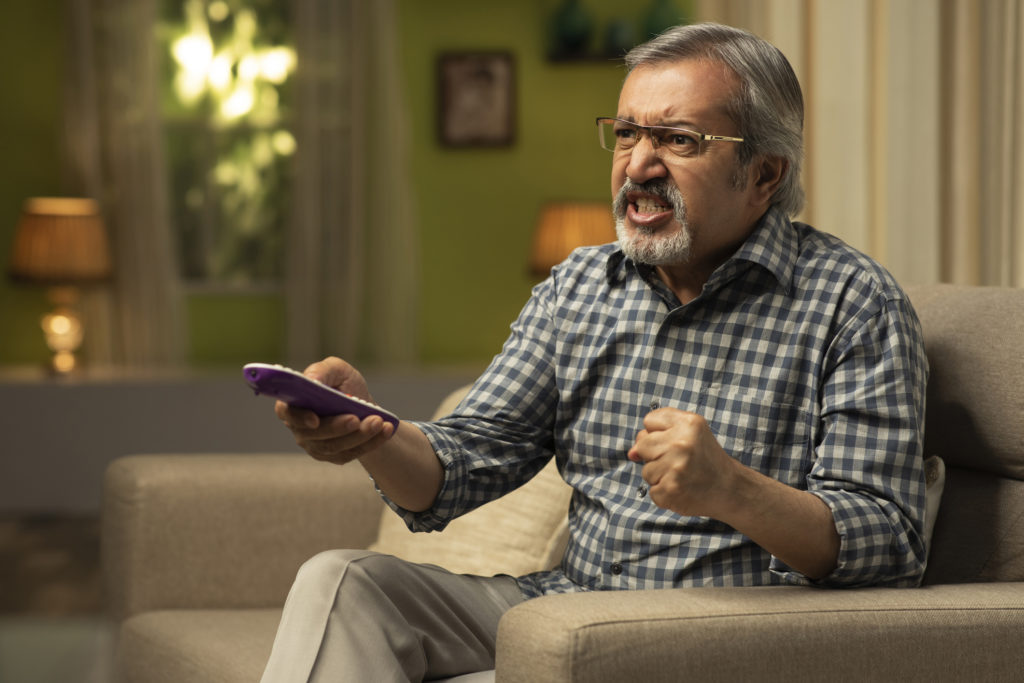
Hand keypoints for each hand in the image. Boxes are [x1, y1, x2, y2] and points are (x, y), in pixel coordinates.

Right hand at [275, 356, 394, 464]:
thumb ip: (322, 371)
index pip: (287, 413)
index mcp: (293, 404)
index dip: (300, 418)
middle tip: (357, 418)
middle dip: (338, 427)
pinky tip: (386, 430)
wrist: (361, 403)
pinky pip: (353, 453)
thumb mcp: (335, 369)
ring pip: (336, 447)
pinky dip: (372, 442)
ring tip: (379, 422)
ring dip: (359, 435)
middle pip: (316, 435)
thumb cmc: (343, 383)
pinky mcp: (336, 456)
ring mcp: (317, 446)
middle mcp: (301, 429)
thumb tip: (312, 380)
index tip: (315, 419)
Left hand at [627, 407, 736, 518]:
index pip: (649, 421)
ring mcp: (675, 467)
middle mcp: (681, 443)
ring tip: (683, 476)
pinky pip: (652, 491)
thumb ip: (657, 434)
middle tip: (680, 462)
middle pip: (642, 446)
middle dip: (656, 456)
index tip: (676, 442)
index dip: (658, 433)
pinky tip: (682, 489)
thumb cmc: (706, 459)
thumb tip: (631, 454)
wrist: (730, 488)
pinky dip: (665, 493)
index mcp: (688, 423)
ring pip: (646, 471)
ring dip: (660, 477)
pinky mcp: (670, 490)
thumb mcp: (689, 434)